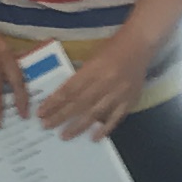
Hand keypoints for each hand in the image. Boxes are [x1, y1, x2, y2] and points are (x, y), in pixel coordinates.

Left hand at [34, 29, 150, 139]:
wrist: (140, 44)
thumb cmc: (113, 47)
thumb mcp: (93, 57)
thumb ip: (82, 76)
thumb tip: (65, 96)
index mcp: (93, 68)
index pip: (70, 89)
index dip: (54, 102)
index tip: (41, 112)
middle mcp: (105, 82)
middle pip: (79, 102)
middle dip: (61, 116)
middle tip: (46, 126)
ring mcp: (118, 92)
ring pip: (95, 112)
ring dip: (78, 126)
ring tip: (64, 135)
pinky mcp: (130, 99)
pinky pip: (116, 117)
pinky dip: (105, 128)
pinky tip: (94, 137)